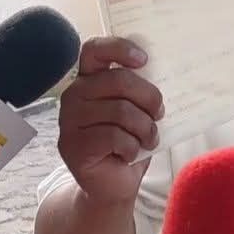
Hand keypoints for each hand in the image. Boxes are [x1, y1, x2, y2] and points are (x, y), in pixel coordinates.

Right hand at [57, 37, 163, 206]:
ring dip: (144, 128)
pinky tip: (130, 154)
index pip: (94, 50)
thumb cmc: (129, 141)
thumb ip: (140, 91)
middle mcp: (74, 95)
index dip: (119, 48)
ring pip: (121, 111)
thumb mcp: (138, 110)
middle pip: (119, 80)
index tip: (144, 60)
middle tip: (159, 114)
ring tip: (148, 139)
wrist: (113, 185)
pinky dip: (132, 147)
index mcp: (89, 79)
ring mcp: (69, 120)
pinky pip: (114, 137)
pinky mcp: (71, 145)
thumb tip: (165, 74)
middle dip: (149, 98)